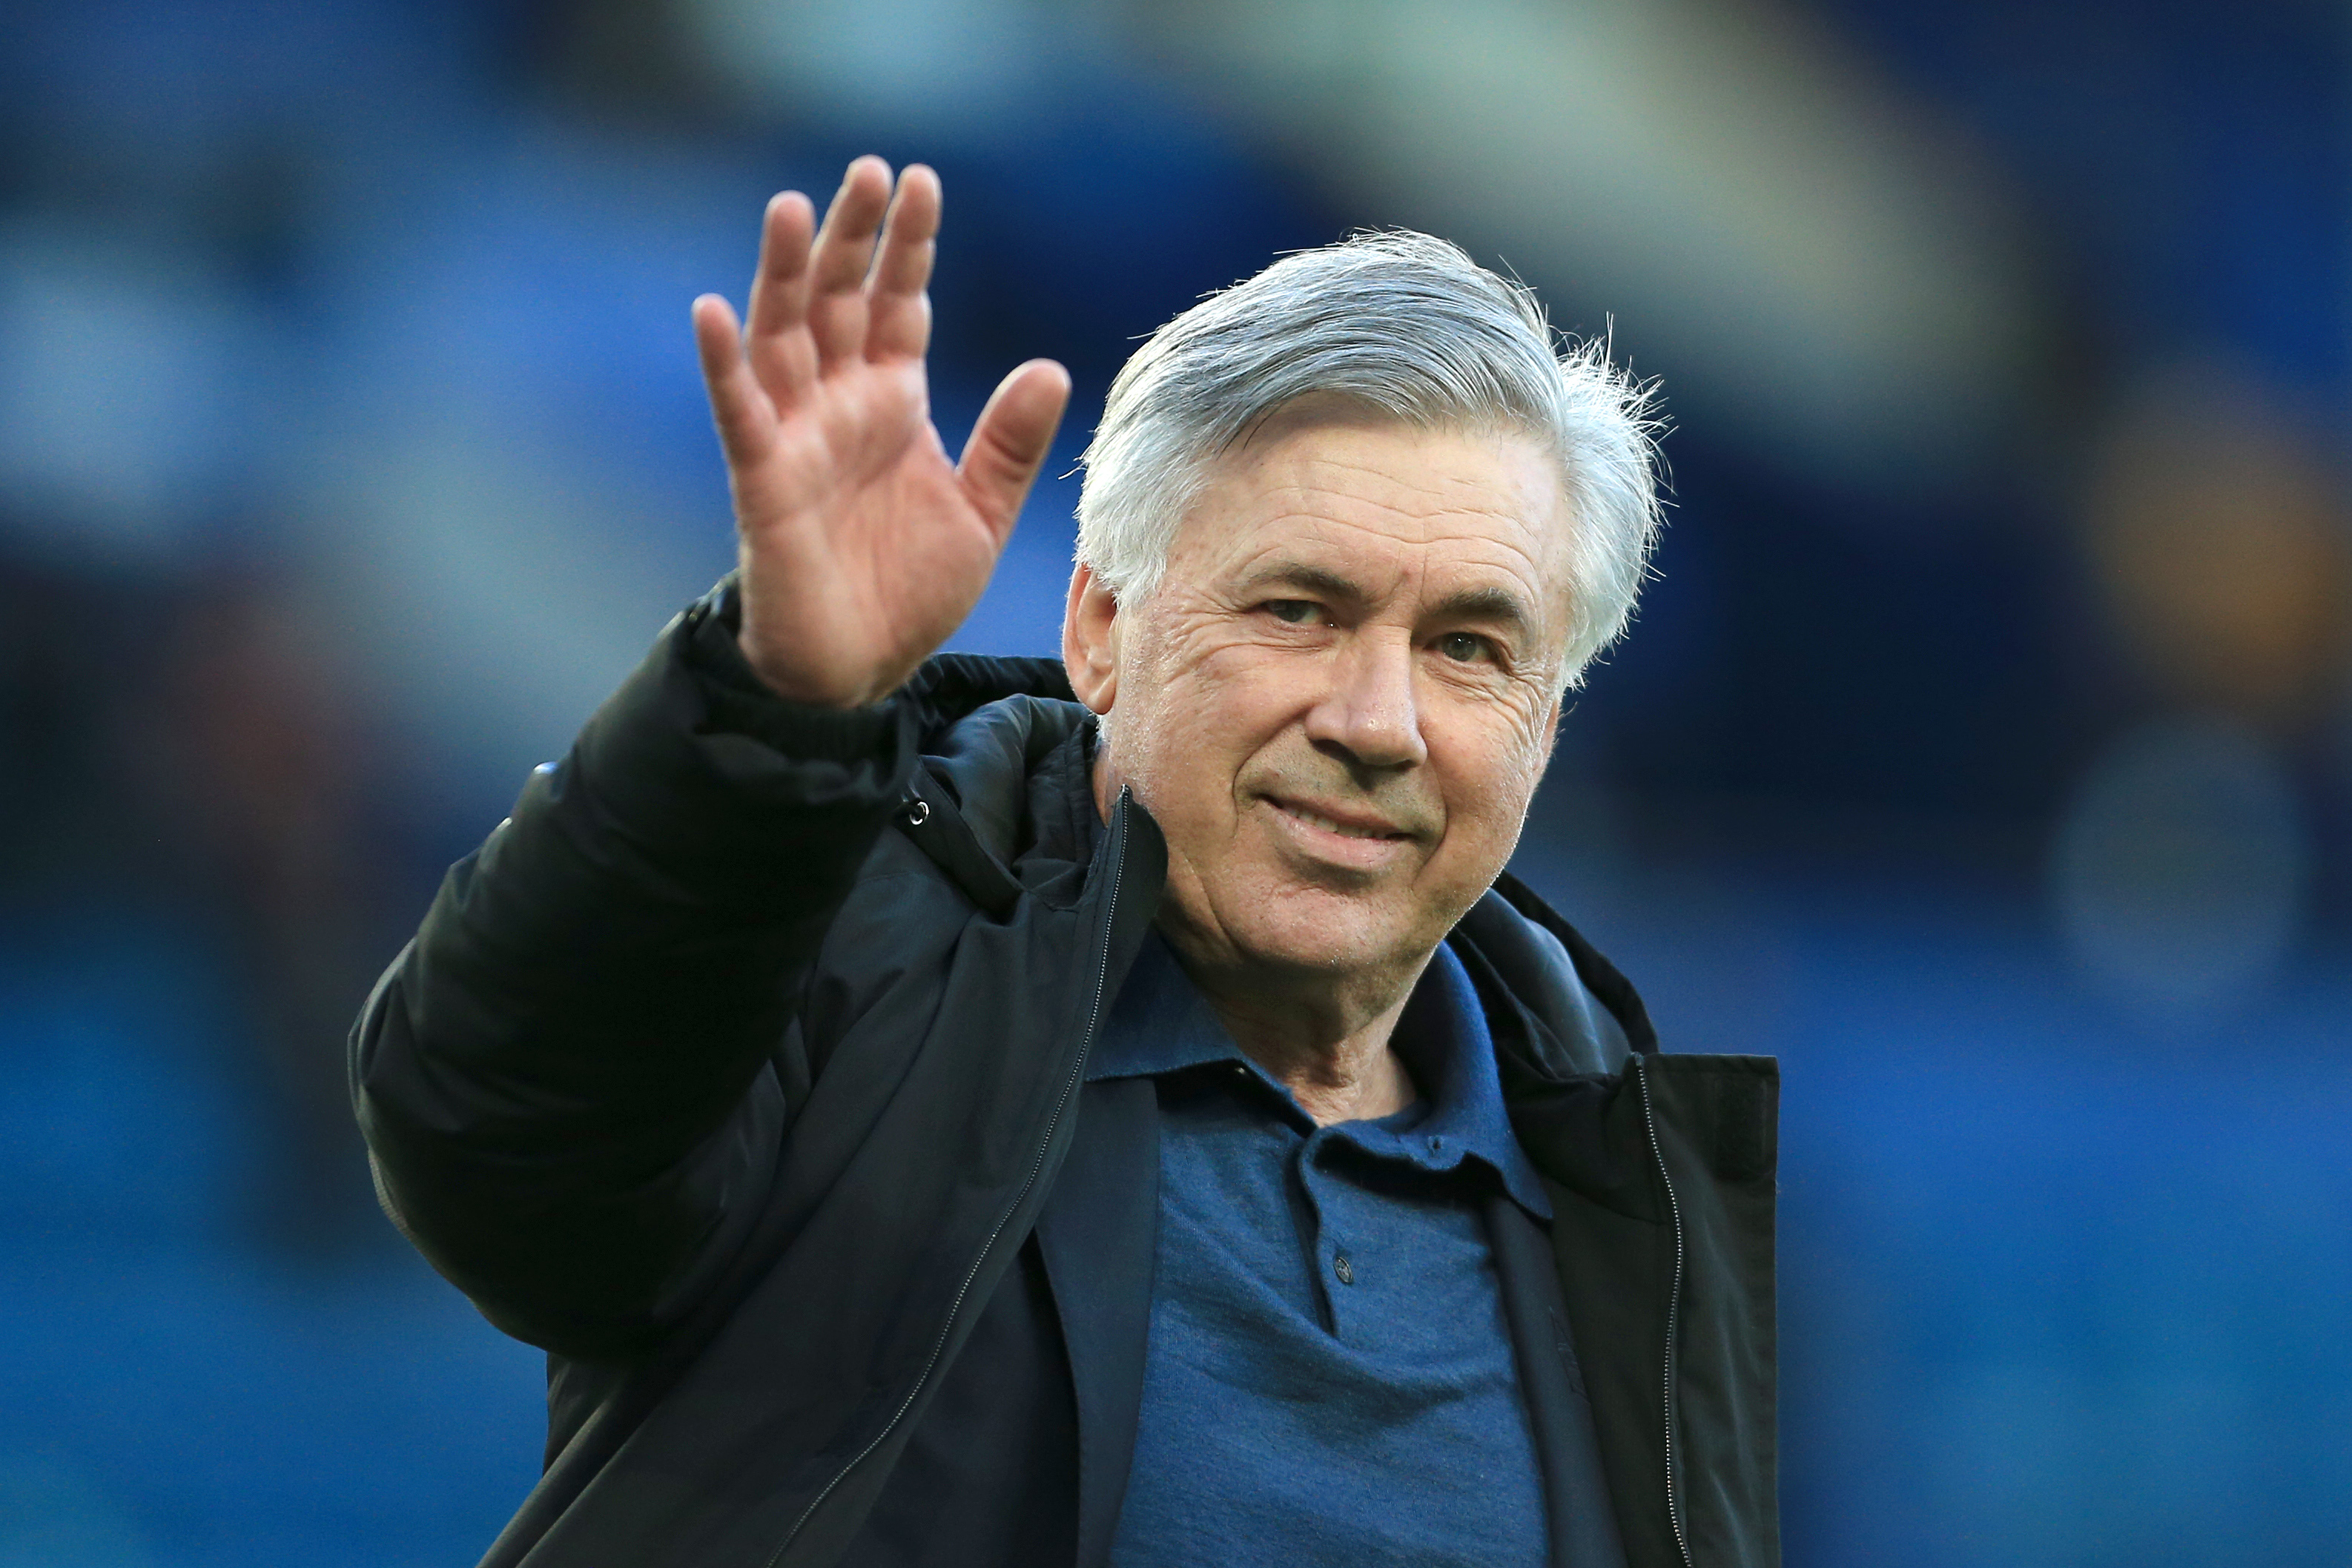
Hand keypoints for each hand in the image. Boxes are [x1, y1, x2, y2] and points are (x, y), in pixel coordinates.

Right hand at [692, 157, 1070, 706]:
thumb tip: (1050, 367)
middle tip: (870, 170)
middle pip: (840, 299)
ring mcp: (796, 436)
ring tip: (791, 206)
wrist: (861, 670)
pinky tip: (712, 311)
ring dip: (783, 272)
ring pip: (783, 336)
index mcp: (893, 402)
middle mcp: (840, 405)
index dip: (909, 247)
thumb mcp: (981, 512)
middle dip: (853, 236)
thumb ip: (1010, 443)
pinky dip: (722, 365)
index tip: (921, 182)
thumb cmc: (909, 590)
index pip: (899, 305)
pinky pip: (739, 413)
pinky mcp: (762, 480)